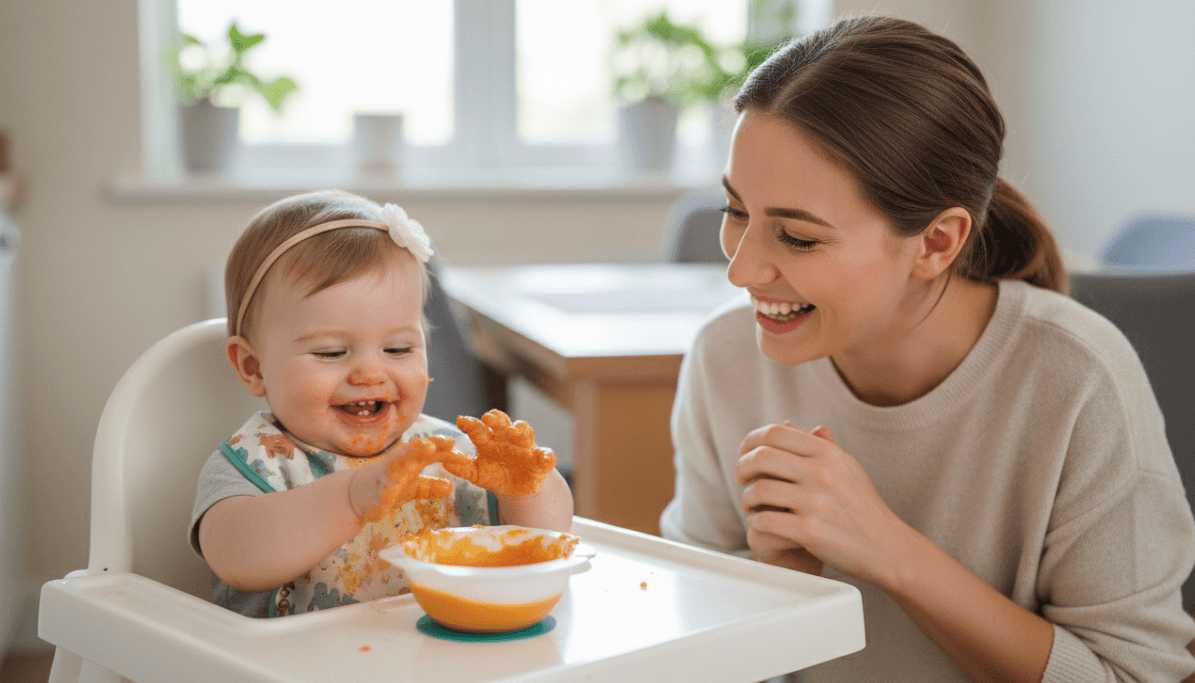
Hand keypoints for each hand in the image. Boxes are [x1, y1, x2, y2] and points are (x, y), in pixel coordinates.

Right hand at [350, 436, 456, 521]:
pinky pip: (380, 492)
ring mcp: (384, 477)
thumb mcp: (413, 487)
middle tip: (432, 445)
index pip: (427, 452)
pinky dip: (385, 493)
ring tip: (413, 460)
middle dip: (420, 447)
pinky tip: (389, 499)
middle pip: (410, 451)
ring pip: (393, 465)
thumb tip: (450, 486)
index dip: (442, 450)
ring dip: (403, 460)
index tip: (458, 449)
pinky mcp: (375, 493)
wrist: (358, 497)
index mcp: (410, 461)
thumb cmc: (389, 486)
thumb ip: (431, 485)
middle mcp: (398, 464)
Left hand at [444, 409, 556, 497]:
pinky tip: (544, 459)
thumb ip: (463, 468)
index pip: (479, 427)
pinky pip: (547, 455)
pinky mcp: (540, 460)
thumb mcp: (477, 474)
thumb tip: (445, 463)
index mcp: (489, 440)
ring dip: (521, 429)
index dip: (471, 423)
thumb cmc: (495, 475)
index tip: (461, 421)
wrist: (517, 488)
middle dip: (497, 419)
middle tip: (489, 419)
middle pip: (502, 422)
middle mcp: (506, 438)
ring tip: (515, 431)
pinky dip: (547, 456)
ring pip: (525, 431)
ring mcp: (525, 447)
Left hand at [736, 422, 909, 586]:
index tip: (744, 452)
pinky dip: (756, 521)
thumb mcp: (846, 467)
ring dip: (747, 498)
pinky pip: (765, 520)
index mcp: (828, 454)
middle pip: (761, 456)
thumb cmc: (863, 507)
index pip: (775, 433)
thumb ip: (817, 444)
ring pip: (759, 489)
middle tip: (741, 477)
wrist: (886, 547)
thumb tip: (786, 423)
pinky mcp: (810, 531)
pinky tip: (760, 522)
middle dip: (742, 466)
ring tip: (750, 504)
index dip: (751, 440)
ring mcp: (816, 502)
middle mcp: (822, 473)